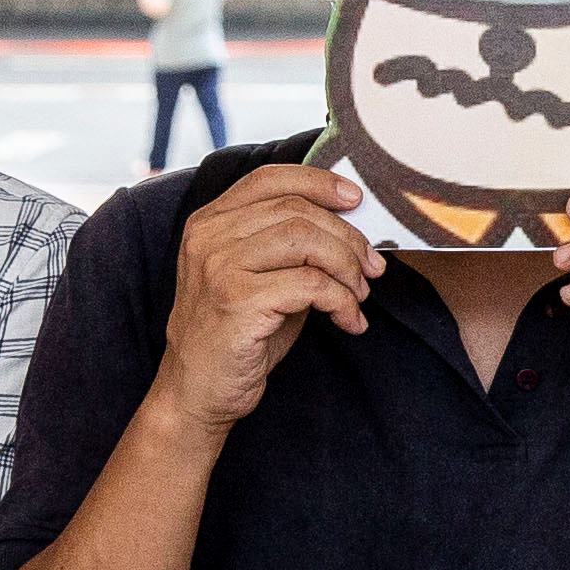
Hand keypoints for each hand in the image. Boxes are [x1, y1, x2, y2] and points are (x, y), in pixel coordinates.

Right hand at [154, 161, 371, 433]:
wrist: (197, 391)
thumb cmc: (238, 334)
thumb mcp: (261, 277)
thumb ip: (291, 246)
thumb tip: (353, 228)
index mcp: (210, 221)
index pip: (270, 178)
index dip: (319, 183)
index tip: (357, 201)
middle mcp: (209, 236)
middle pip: (297, 210)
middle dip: (348, 237)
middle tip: (372, 267)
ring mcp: (219, 266)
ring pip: (306, 241)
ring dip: (347, 268)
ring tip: (359, 296)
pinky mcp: (236, 301)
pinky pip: (310, 284)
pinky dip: (341, 301)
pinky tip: (349, 321)